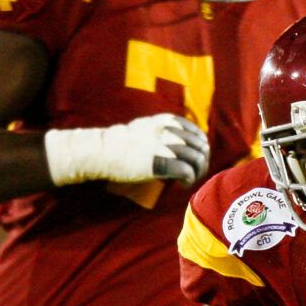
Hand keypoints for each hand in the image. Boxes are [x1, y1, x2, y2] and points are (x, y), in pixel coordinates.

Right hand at [45, 113, 210, 185]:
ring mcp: (166, 146)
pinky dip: (189, 180)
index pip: (198, 133)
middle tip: (195, 172)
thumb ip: (164, 130)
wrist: (103, 150)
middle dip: (202, 162)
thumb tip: (183, 139)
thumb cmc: (122, 142)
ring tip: (188, 180)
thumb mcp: (146, 127)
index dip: (202, 148)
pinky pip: (187, 171)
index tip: (197, 158)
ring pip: (197, 159)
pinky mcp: (161, 163)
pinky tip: (182, 184)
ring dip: (197, 172)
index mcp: (167, 121)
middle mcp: (170, 131)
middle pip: (201, 147)